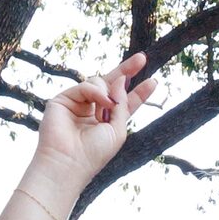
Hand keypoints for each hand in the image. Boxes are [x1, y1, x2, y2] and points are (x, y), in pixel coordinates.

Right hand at [32, 54, 155, 192]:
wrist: (69, 160)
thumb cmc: (94, 152)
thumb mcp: (118, 130)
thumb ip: (122, 106)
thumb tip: (121, 81)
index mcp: (109, 121)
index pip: (126, 102)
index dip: (139, 92)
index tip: (154, 81)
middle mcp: (94, 109)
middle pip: (111, 85)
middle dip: (127, 71)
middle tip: (142, 58)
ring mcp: (79, 102)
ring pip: (99, 82)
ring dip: (108, 91)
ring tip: (108, 107)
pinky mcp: (64, 98)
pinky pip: (86, 86)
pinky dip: (97, 91)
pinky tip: (102, 102)